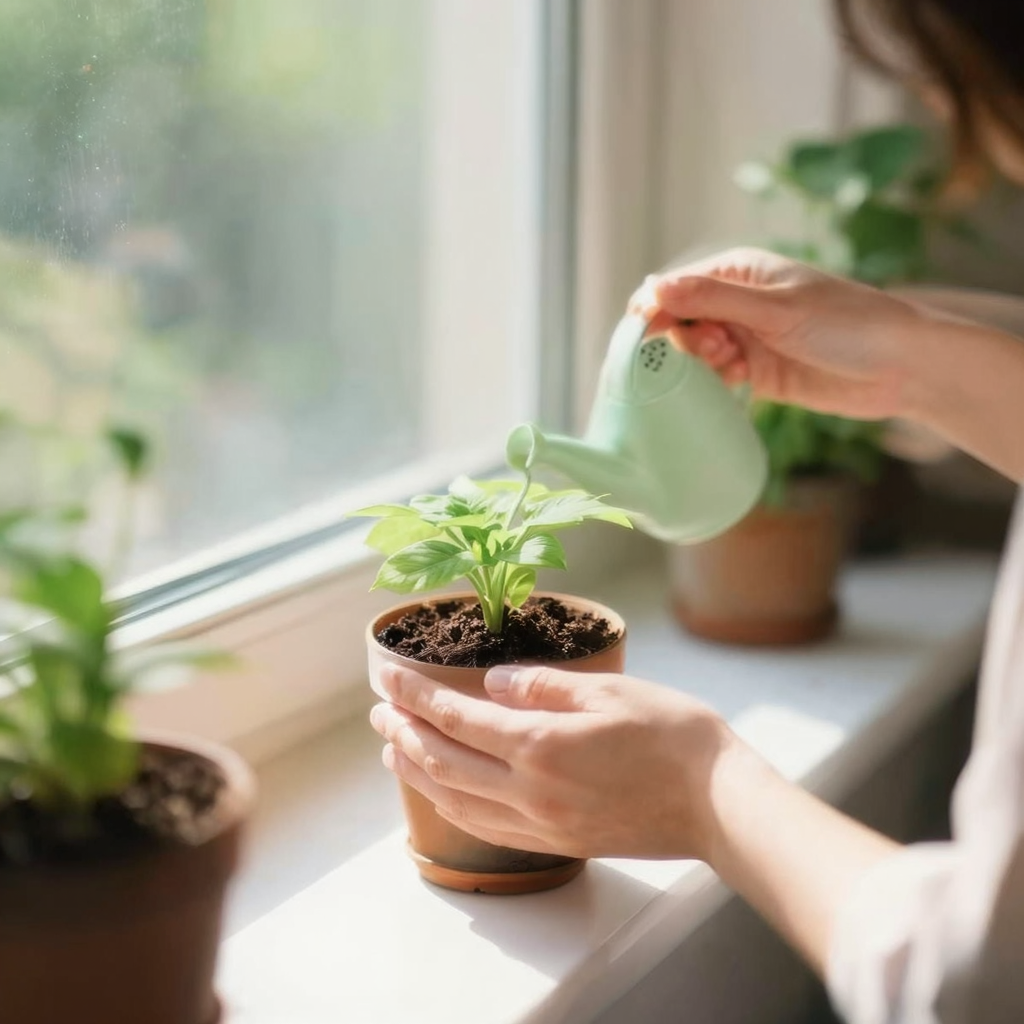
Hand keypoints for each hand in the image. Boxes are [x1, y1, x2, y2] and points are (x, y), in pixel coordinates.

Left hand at [370, 663, 735, 860]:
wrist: (715, 802)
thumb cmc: (671, 735)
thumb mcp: (608, 689)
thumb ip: (541, 685)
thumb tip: (491, 681)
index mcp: (539, 743)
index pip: (454, 717)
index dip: (414, 695)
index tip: (387, 676)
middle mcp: (529, 790)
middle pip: (443, 762)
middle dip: (403, 732)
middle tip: (379, 710)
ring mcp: (541, 823)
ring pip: (456, 801)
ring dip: (417, 773)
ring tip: (392, 751)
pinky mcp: (558, 842)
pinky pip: (487, 828)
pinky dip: (452, 807)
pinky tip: (444, 794)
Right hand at [630, 247, 932, 420]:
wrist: (899, 368)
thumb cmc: (846, 323)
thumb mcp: (775, 308)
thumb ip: (713, 298)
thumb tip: (652, 286)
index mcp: (738, 271)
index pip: (676, 286)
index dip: (655, 308)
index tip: (645, 334)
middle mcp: (736, 302)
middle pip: (679, 321)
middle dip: (685, 338)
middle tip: (717, 348)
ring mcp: (745, 338)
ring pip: (694, 352)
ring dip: (702, 361)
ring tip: (734, 365)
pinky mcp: (754, 373)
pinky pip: (715, 377)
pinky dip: (716, 382)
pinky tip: (739, 382)